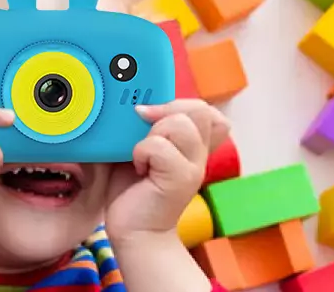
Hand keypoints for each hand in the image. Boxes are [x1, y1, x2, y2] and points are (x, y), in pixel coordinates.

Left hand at [105, 99, 228, 239]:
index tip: (148, 114)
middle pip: (199, 109)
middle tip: (141, 126)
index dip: (179, 102)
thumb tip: (129, 102)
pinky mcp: (181, 180)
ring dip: (152, 133)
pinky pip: (160, 147)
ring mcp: (193, 167)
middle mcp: (198, 153)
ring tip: (140, 154)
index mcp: (191, 144)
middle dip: (165, 110)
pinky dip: (142, 152)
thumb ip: (141, 128)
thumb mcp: (136, 150)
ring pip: (180, 124)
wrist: (134, 231)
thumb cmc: (132, 190)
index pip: (204, 108)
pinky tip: (138, 168)